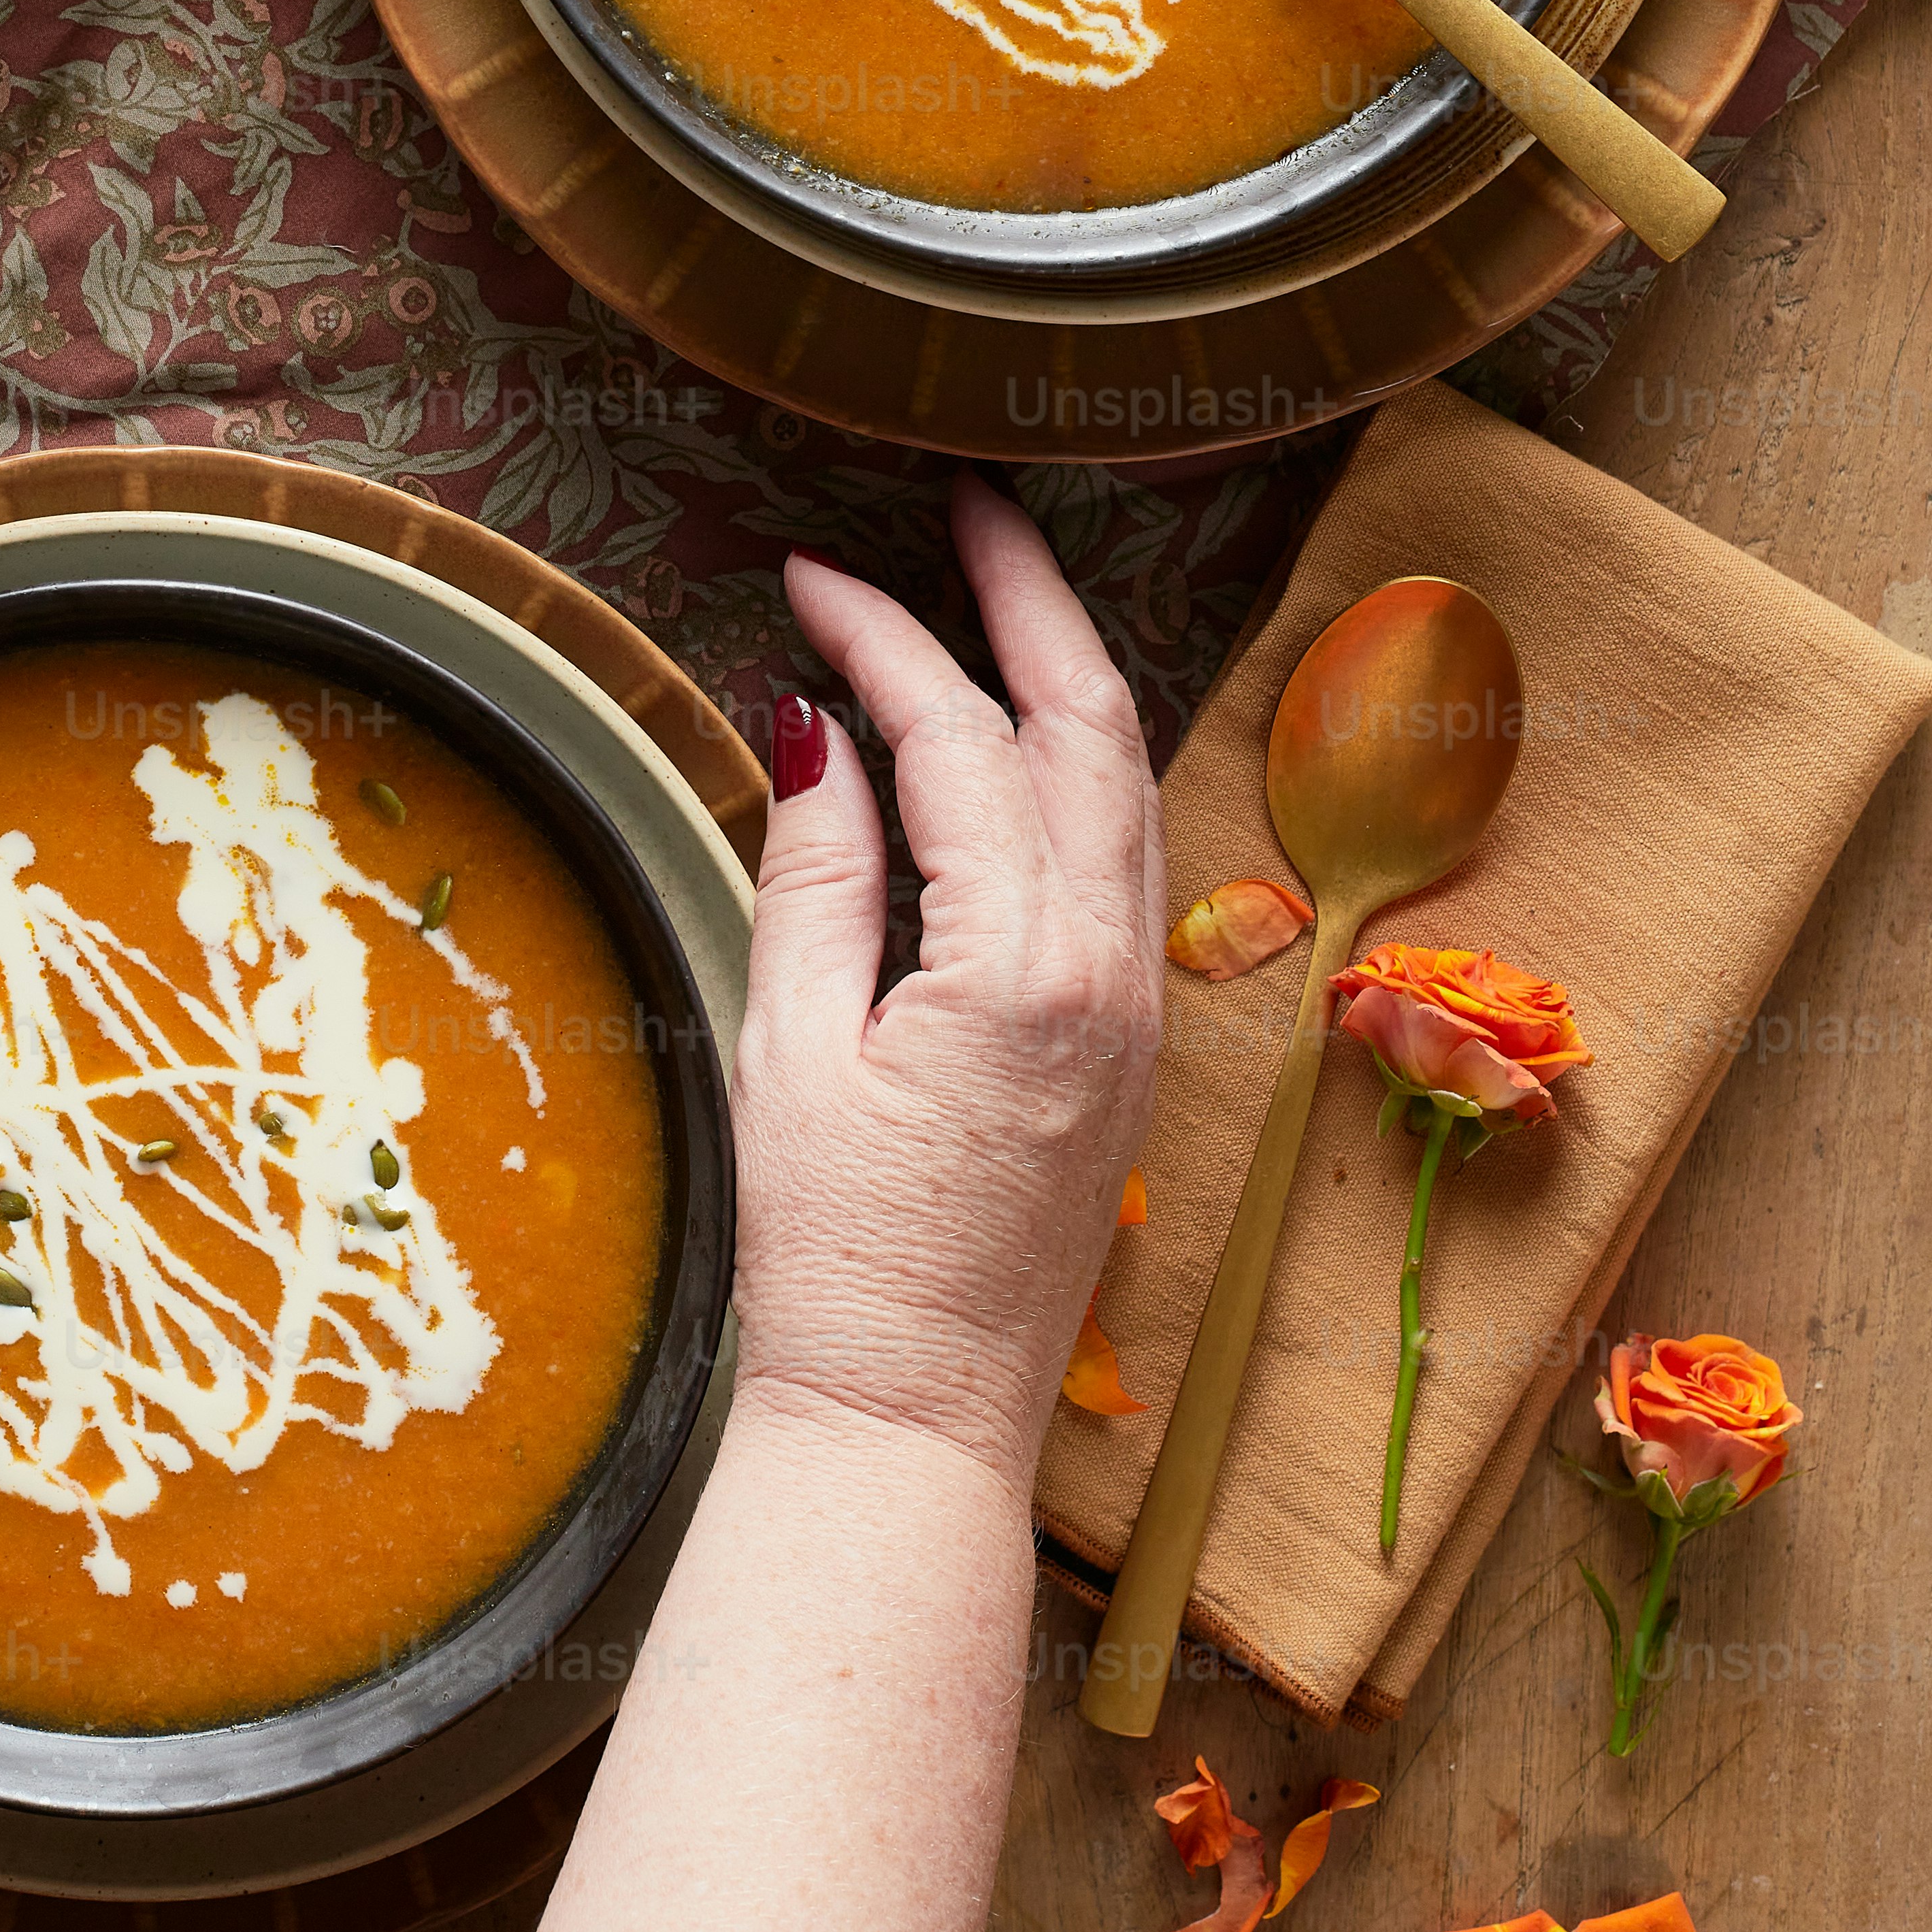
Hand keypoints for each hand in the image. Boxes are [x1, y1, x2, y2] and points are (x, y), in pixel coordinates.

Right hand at [730, 473, 1163, 1494]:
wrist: (914, 1425)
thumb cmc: (837, 1261)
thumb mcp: (793, 1052)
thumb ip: (815, 872)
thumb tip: (813, 723)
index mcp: (1025, 969)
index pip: (963, 745)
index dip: (885, 640)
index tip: (807, 577)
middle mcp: (1112, 974)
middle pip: (1090, 727)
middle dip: (1029, 599)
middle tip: (962, 506)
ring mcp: (1138, 1010)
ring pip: (1124, 785)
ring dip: (1064, 674)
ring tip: (996, 587)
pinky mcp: (1130, 1044)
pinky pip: (1121, 859)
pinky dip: (1072, 768)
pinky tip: (1016, 737)